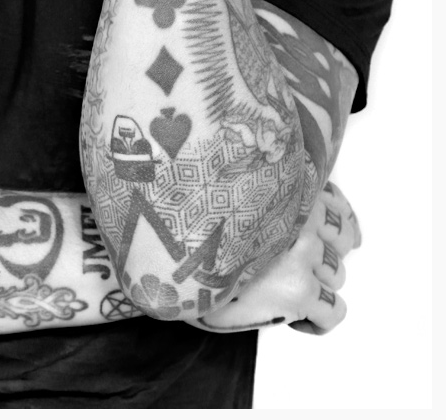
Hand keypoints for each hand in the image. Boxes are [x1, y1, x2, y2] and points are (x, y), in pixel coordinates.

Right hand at [187, 181, 359, 334]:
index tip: (334, 230)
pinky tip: (294, 319)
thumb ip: (256, 202)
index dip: (335, 217)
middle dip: (322, 253)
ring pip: (338, 274)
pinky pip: (335, 312)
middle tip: (293, 266)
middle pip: (341, 238)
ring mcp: (301, 253)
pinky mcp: (300, 289)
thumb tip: (281, 210)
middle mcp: (297, 214)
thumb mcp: (224, 204)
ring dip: (316, 284)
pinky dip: (318, 320)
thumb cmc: (188, 238)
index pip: (331, 201)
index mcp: (280, 189)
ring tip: (282, 291)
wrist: (169, 265)